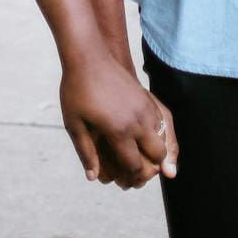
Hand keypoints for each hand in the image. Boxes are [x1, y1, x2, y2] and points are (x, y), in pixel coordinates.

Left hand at [60, 53, 177, 187]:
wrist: (88, 55)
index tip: (125, 182)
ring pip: (164, 139)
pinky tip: (145, 136)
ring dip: (157, 151)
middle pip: (157, 156)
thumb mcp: (74, 123)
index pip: (134, 165)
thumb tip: (94, 177)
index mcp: (118, 130)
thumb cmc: (77, 89)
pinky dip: (158, 134)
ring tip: (143, 156)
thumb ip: (86, 152)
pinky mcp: (147, 96)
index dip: (131, 177)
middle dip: (150, 168)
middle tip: (138, 172)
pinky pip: (162, 122)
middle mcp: (137, 121)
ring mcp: (145, 107)